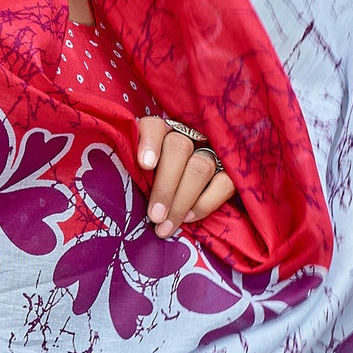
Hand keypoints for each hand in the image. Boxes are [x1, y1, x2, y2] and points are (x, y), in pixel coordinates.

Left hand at [136, 117, 235, 236]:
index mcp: (160, 133)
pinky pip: (224, 184)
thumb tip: (120, 193)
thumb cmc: (154, 186)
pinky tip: (189, 218)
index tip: (145, 165)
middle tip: (155, 216)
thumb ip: (135, 178)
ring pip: (200, 167)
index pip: (153, 126)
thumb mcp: (141, 178)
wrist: (189, 193)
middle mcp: (187, 135)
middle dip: (165, 186)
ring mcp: (212, 150)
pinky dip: (205, 203)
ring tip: (166, 225)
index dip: (149, 143)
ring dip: (182, 200)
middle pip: (178, 148)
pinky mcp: (232, 170)